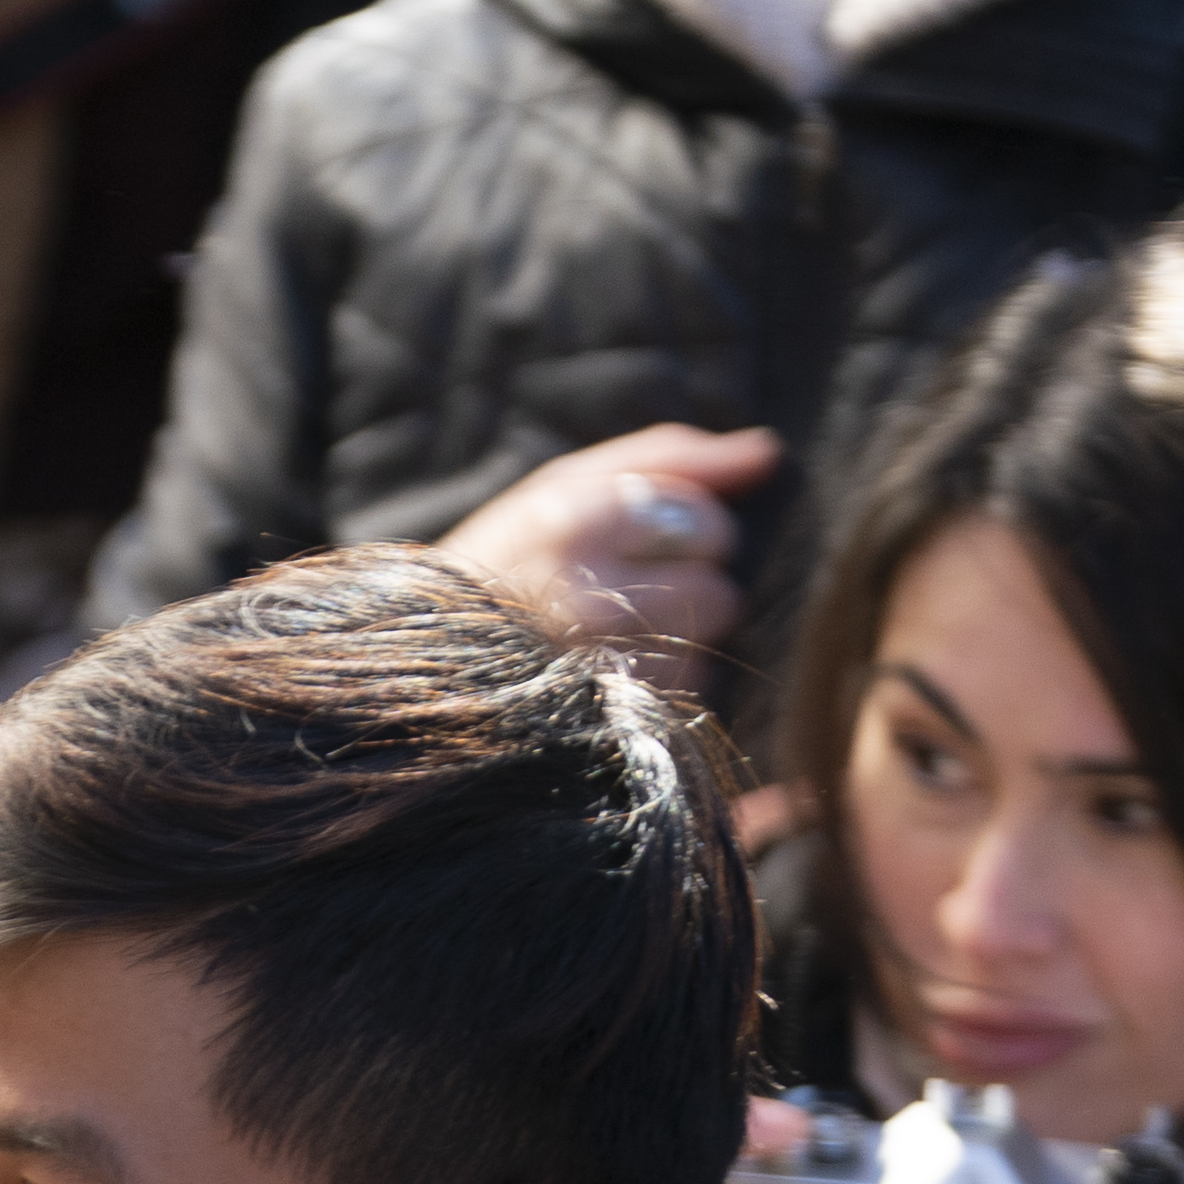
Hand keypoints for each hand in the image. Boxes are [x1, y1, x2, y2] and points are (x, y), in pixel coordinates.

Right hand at [436, 424, 785, 678]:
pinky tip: (607, 681)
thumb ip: (666, 459)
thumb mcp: (556, 492)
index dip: (692, 529)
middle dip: (691, 588)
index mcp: (565, 521)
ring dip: (676, 643)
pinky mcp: (607, 730)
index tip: (646, 541)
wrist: (415, 676)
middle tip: (628, 594)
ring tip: (608, 641)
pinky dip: (661, 688)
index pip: (700, 518)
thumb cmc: (499, 568)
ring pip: (705, 651)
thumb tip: (767, 453)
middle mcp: (581, 599)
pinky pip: (684, 700)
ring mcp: (593, 675)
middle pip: (718, 588)